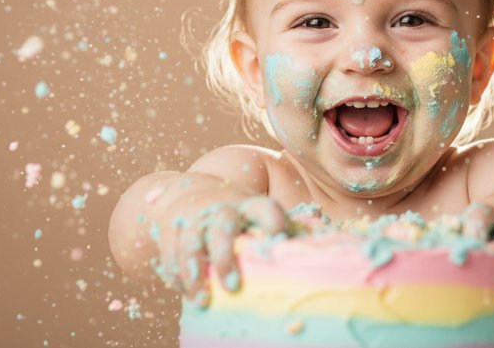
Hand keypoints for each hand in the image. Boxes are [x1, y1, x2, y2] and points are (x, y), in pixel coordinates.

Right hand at [153, 196, 287, 307]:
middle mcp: (221, 208)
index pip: (264, 208)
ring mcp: (194, 219)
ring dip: (194, 273)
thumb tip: (323, 244)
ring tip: (202, 300)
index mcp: (249, 204)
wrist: (192, 193)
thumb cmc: (238, 213)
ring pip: (190, 243)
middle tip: (233, 287)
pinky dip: (176, 275)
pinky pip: (170, 254)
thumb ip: (287, 229)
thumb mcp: (260, 213)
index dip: (272, 221)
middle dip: (225, 257)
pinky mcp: (171, 230)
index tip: (278, 238)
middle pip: (222, 227)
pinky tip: (185, 292)